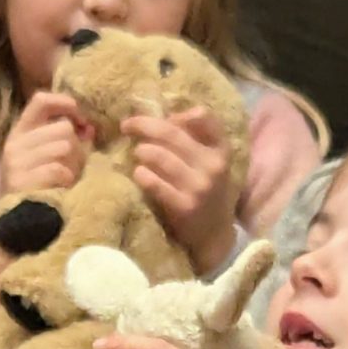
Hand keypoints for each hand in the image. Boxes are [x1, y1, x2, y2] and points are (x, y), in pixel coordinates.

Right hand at [0, 90, 92, 200]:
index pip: (41, 101)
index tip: (80, 119)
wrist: (18, 224)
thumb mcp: (49, 157)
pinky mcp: (20, 181)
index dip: (64, 104)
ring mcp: (16, 162)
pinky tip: (61, 188)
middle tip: (75, 165)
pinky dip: (66, 180)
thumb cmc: (39, 187)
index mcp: (20, 131)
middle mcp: (15, 143)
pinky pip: (57, 169)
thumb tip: (88, 128)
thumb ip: (66, 139)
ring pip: (64, 147)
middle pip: (63, 128)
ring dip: (74, 165)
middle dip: (78, 147)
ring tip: (68, 179)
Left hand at [124, 105, 238, 272]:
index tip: (161, 118)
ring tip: (137, 153)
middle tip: (127, 125)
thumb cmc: (208, 193)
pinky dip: (142, 175)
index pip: (204, 117)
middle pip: (172, 134)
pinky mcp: (184, 207)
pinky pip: (156, 184)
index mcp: (220, 150)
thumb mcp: (211, 163)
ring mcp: (198, 187)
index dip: (178, 114)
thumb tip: (167, 118)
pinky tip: (138, 173)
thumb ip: (196, 138)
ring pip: (161, 156)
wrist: (214, 235)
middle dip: (144, 125)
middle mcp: (212, 166)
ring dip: (142, 151)